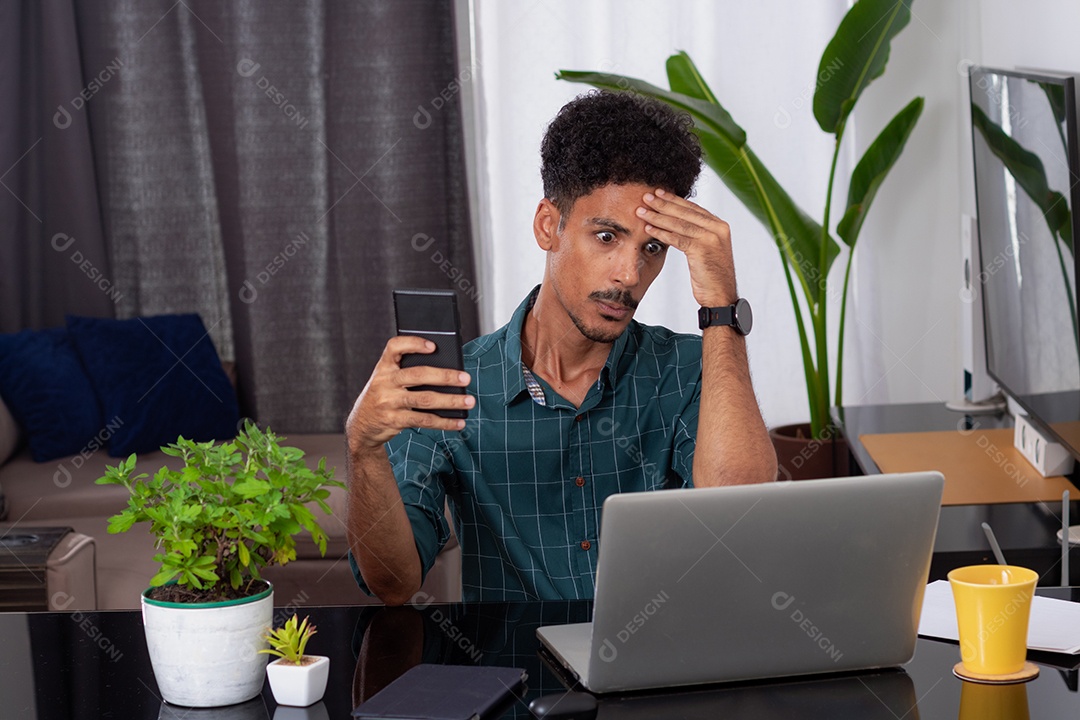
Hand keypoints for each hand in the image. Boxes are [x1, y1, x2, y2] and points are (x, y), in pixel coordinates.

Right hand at [346, 336, 473, 452]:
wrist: (362, 425)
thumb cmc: (384, 396)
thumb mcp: (387, 380)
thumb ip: (408, 372)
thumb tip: (448, 374)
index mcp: (384, 367)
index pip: (394, 347)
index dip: (413, 343)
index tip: (433, 346)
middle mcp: (384, 382)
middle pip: (418, 375)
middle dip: (445, 376)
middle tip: (466, 378)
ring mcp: (389, 402)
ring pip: (425, 399)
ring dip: (451, 401)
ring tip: (469, 401)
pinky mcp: (395, 420)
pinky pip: (424, 420)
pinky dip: (444, 422)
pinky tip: (458, 422)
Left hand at [636, 189, 737, 306]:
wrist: (721, 296)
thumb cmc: (711, 276)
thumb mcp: (708, 250)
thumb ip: (698, 234)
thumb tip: (678, 222)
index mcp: (720, 225)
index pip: (693, 208)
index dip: (674, 200)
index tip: (659, 193)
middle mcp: (718, 228)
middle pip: (685, 212)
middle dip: (663, 204)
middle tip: (646, 196)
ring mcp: (711, 238)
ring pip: (679, 224)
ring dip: (657, 217)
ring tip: (641, 212)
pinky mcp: (702, 249)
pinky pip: (677, 238)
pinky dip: (661, 233)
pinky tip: (648, 229)